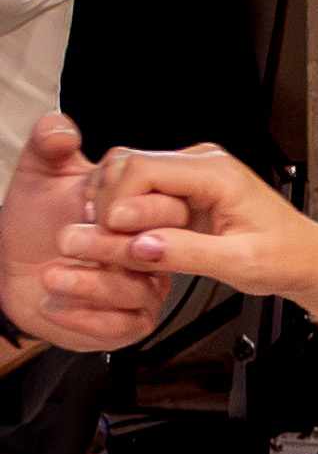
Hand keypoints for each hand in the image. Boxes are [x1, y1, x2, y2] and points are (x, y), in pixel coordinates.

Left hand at [0, 116, 167, 348]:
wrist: (12, 275)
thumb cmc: (34, 228)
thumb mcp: (38, 178)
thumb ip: (48, 145)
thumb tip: (60, 127)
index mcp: (139, 213)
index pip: (165, 207)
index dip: (129, 208)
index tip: (89, 205)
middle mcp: (148, 250)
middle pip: (156, 250)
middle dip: (109, 247)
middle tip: (67, 239)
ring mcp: (142, 289)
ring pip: (135, 291)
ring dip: (89, 285)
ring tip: (51, 275)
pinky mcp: (128, 323)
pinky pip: (119, 325)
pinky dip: (83, 316)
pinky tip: (54, 303)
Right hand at [63, 145, 317, 318]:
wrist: (304, 257)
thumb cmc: (284, 257)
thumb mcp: (239, 264)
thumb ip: (188, 253)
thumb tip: (141, 246)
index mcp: (217, 173)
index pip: (141, 168)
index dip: (119, 202)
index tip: (117, 234)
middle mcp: (200, 162)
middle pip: (124, 165)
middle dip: (111, 205)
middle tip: (118, 243)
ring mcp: (188, 172)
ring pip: (123, 175)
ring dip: (115, 208)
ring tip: (129, 243)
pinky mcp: (181, 187)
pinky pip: (136, 190)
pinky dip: (125, 213)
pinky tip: (135, 240)